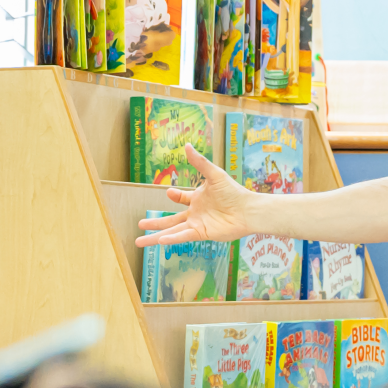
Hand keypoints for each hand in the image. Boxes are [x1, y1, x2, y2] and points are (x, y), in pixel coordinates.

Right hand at [136, 148, 260, 243]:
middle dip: (154, 223)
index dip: (174, 196)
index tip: (170, 193)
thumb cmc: (234, 192)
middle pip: (170, 219)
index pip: (181, 199)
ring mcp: (197, 224)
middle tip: (140, 224)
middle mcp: (195, 213)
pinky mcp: (202, 234)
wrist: (248, 210)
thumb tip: (186, 145)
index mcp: (197, 199)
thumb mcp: (214, 175)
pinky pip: (183, 236)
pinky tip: (160, 240)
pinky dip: (172, 238)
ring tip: (139, 242)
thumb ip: (199, 162)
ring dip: (155, 236)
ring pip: (172, 231)